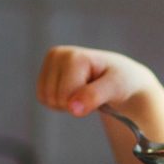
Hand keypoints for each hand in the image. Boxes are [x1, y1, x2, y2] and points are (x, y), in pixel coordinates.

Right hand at [36, 45, 158, 116]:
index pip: (66, 95)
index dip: (82, 103)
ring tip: (84, 92)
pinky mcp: (45, 71)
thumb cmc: (120, 80)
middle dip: (73, 104)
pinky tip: (74, 93)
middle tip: (91, 93)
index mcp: (74, 56)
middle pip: (53, 97)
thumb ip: (95, 95)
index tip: (99, 93)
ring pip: (46, 99)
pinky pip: (43, 98)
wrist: (120, 78)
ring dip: (66, 104)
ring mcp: (50, 63)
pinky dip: (59, 102)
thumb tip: (73, 108)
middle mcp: (58, 55)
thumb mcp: (116, 87)